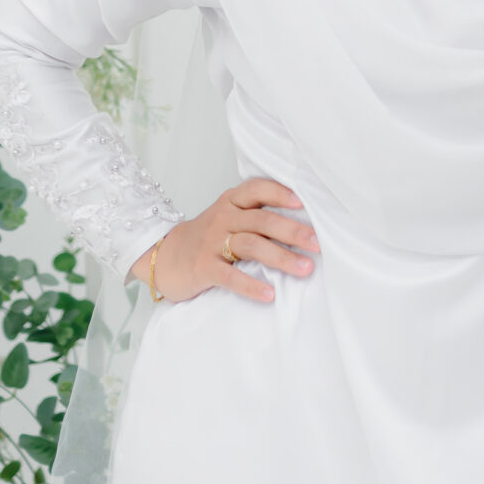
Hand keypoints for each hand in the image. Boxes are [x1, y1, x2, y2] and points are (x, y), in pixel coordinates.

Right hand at [132, 177, 317, 306]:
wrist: (165, 257)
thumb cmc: (208, 237)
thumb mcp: (229, 218)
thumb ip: (257, 216)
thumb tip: (304, 224)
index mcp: (231, 202)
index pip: (257, 189)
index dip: (280, 193)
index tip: (304, 204)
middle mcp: (223, 217)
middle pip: (262, 220)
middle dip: (293, 232)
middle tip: (318, 245)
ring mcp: (212, 242)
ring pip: (251, 245)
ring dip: (281, 258)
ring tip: (305, 269)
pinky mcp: (203, 267)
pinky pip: (230, 276)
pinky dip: (251, 285)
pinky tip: (270, 294)